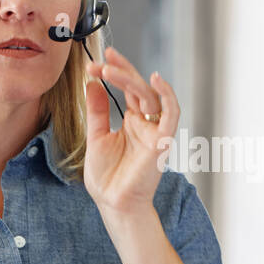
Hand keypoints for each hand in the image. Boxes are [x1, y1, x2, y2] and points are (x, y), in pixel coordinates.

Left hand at [82, 46, 179, 220]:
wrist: (113, 203)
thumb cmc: (107, 176)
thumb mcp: (96, 137)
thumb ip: (97, 111)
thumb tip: (92, 83)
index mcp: (132, 122)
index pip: (127, 90)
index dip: (115, 73)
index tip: (95, 63)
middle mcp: (146, 123)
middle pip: (138, 88)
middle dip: (120, 71)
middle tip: (101, 60)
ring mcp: (155, 130)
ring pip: (149, 96)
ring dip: (131, 79)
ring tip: (110, 68)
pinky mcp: (162, 140)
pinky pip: (171, 113)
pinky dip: (166, 94)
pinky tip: (154, 79)